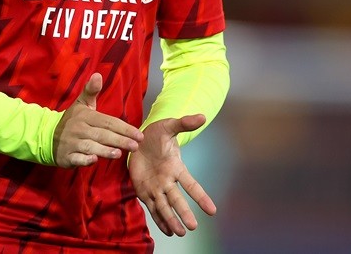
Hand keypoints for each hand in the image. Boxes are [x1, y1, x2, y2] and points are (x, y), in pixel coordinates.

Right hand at [53, 72, 143, 167]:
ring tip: (119, 154)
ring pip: (90, 147)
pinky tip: (94, 160)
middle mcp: (79, 129)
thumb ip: (91, 90)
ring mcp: (72, 143)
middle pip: (102, 135)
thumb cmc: (72, 121)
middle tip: (135, 146)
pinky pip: (76, 158)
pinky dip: (84, 160)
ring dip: (104, 150)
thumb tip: (98, 74)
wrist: (47, 136)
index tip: (138, 134)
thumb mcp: (81, 104)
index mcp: (85, 116)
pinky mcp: (67, 156)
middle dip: (119, 140)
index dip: (123, 128)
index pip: (108, 121)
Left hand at [129, 114, 215, 236]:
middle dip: (183, 213)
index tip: (212, 211)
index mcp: (175, 167)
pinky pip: (152, 207)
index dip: (201, 197)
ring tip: (179, 233)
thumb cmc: (156, 134)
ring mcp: (156, 187)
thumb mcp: (169, 126)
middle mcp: (167, 181)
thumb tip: (203, 117)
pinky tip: (167, 232)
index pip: (191, 184)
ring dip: (171, 220)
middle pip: (177, 199)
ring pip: (164, 207)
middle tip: (192, 227)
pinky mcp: (144, 191)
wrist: (138, 139)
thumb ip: (184, 123)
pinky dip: (159, 220)